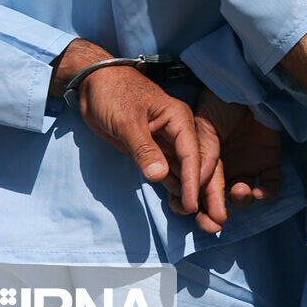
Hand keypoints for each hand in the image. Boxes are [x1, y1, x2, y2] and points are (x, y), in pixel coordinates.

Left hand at [55, 40, 203, 215]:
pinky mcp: (155, 153)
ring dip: (191, 194)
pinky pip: (169, 174)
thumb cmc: (112, 94)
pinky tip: (178, 207)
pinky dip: (175, 190)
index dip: (194, 180)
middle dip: (205, 191)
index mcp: (180, 119)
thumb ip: (143, 149)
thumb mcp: (127, 121)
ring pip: (185, 173)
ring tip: (195, 218)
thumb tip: (159, 176)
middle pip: (199, 165)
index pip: (192, 153)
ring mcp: (168, 144)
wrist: (93, 86)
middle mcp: (179, 133)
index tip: (191, 204)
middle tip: (213, 220)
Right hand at [186, 90, 284, 232]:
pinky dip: (267, 192)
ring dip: (240, 199)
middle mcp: (226, 164)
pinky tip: (260, 191)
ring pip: (243, 194)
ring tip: (239, 190)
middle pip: (218, 197)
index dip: (193, 203)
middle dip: (214, 213)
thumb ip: (203, 155)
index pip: (197, 187)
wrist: (251, 83)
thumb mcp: (204, 127)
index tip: (189, 213)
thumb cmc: (222, 101)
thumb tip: (196, 185)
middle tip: (214, 225)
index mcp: (205, 158)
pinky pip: (271, 184)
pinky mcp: (270, 159)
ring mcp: (249, 162)